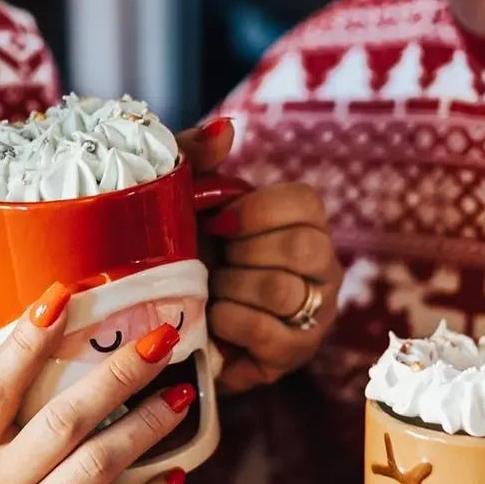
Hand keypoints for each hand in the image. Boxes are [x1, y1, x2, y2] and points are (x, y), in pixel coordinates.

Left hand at [178, 119, 340, 393]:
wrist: (162, 323)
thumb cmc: (180, 254)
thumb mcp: (178, 200)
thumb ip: (195, 158)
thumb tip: (227, 128)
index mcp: (303, 224)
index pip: (305, 204)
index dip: (256, 212)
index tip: (217, 223)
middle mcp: (322, 268)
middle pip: (302, 248)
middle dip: (243, 255)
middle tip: (215, 264)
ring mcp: (315, 314)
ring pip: (284, 292)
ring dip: (232, 290)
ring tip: (211, 294)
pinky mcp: (294, 355)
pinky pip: (271, 334)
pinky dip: (232, 323)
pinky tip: (214, 321)